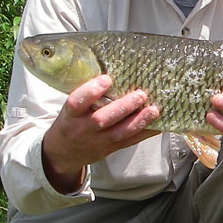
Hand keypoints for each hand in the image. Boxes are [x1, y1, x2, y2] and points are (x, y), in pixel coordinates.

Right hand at [41, 74, 158, 192]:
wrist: (64, 152)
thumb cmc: (71, 121)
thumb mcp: (71, 108)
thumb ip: (87, 95)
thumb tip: (113, 70)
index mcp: (70, 115)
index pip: (77, 103)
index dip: (90, 91)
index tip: (106, 79)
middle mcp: (83, 129)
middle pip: (102, 120)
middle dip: (122, 107)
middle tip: (140, 94)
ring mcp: (97, 141)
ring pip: (119, 133)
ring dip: (138, 121)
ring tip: (154, 110)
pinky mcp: (110, 149)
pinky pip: (129, 142)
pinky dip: (145, 133)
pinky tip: (158, 125)